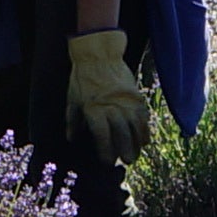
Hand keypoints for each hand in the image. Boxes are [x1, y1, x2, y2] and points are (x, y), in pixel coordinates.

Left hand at [64, 28, 159, 162]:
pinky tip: (144, 139)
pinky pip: (142, 115)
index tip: (107, 161)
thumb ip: (72, 120)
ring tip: (137, 153)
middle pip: (121, 132)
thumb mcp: (73, 99)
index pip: (102, 134)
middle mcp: (111, 105)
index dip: (105, 149)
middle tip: (127, 162)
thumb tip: (71, 139)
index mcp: (93, 108)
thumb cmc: (82, 78)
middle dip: (125, 149)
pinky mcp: (135, 94)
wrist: (99, 54)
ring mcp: (125, 99)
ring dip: (137, 142)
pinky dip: (144, 128)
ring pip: (134, 125)